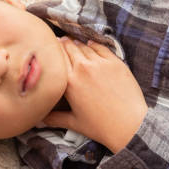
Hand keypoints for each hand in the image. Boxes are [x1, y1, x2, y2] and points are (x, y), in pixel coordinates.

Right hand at [42, 37, 147, 153]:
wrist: (129, 125)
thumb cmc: (101, 126)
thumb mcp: (74, 123)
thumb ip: (54, 118)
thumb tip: (39, 120)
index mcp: (70, 82)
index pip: (57, 57)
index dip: (52, 51)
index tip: (49, 48)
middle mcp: (83, 69)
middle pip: (69, 47)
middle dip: (63, 44)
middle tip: (60, 41)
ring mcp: (100, 64)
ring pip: (84, 46)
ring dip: (77, 44)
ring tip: (73, 43)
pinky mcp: (115, 63)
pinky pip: (101, 47)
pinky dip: (93, 45)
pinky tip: (90, 45)